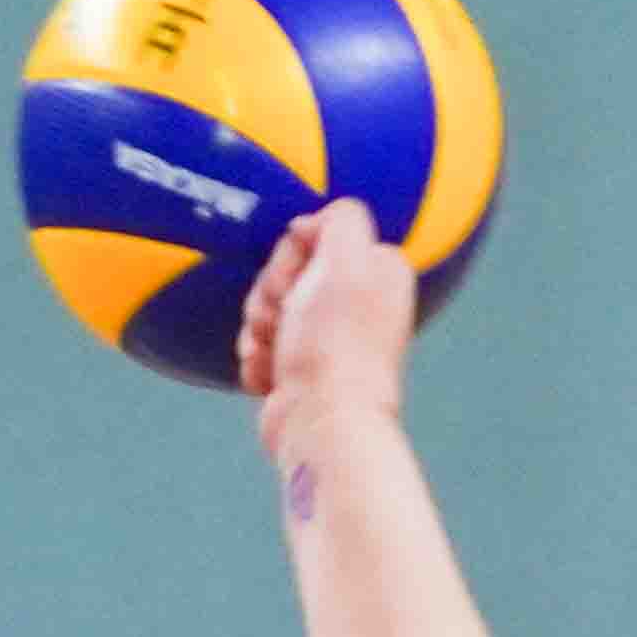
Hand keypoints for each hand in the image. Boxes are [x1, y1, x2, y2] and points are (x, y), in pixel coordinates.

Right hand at [237, 195, 417, 435]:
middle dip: (270, 293)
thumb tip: (311, 225)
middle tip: (282, 317)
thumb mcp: (347, 255)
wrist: (321, 421)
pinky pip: (262, 347)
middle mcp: (358, 303)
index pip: (316, 236)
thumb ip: (341, 216)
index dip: (293, 254)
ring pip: (268, 308)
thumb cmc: (336, 341)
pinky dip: (258, 359)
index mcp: (378, 270)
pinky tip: (271, 376)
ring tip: (275, 352)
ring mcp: (328, 339)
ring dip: (259, 328)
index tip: (296, 276)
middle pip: (287, 272)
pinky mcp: (300, 370)